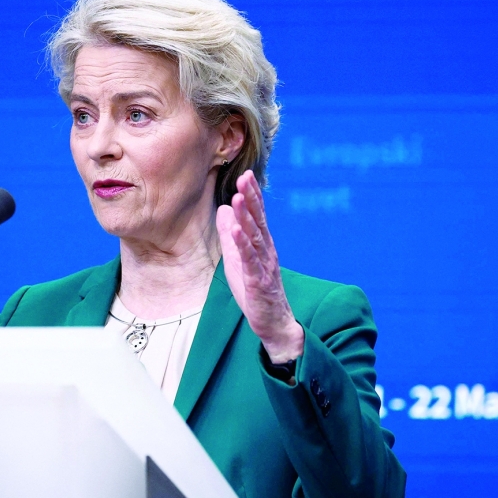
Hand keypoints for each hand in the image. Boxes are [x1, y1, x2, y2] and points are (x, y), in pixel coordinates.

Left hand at [216, 171, 304, 363]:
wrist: (273, 321)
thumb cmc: (255, 289)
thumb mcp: (237, 258)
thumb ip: (231, 235)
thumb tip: (224, 209)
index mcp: (261, 244)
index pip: (257, 216)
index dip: (252, 196)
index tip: (245, 175)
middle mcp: (266, 250)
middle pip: (258, 221)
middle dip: (251, 199)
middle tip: (245, 177)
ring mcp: (264, 265)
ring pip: (255, 237)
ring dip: (247, 217)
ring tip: (239, 198)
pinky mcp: (259, 281)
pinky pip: (251, 261)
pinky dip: (244, 245)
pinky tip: (238, 231)